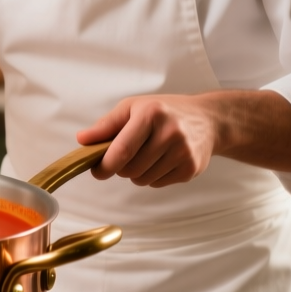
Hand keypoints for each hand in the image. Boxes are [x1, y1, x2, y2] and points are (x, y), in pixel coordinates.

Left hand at [77, 94, 219, 186]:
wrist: (208, 120)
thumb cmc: (164, 111)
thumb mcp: (134, 107)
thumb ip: (107, 125)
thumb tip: (82, 139)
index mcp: (151, 114)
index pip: (122, 150)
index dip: (105, 165)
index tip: (97, 170)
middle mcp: (170, 133)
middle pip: (130, 169)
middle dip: (121, 167)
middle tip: (126, 156)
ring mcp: (183, 153)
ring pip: (142, 179)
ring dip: (136, 173)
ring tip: (146, 155)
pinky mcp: (191, 169)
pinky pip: (157, 184)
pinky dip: (152, 177)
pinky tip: (162, 160)